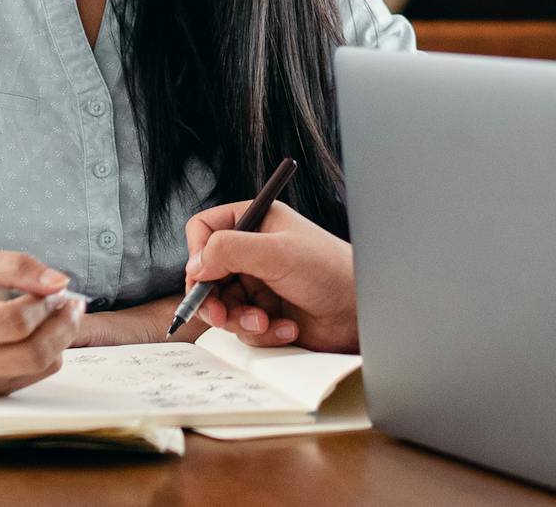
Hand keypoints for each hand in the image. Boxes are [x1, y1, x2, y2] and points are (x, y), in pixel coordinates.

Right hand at [0, 248, 83, 396]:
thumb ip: (15, 267)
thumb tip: (59, 282)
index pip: (14, 322)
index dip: (45, 302)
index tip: (56, 287)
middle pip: (33, 353)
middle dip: (64, 325)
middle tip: (72, 302)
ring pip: (39, 367)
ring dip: (61, 338)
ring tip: (58, 313)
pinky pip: (32, 375)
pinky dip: (46, 351)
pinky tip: (40, 331)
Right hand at [183, 201, 358, 351]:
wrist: (360, 312)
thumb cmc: (329, 271)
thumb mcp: (276, 252)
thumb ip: (230, 249)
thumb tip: (194, 263)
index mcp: (257, 222)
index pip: (206, 228)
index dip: (198, 252)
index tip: (202, 275)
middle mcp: (254, 251)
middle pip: (206, 273)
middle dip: (212, 298)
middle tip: (220, 315)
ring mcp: (259, 284)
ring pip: (222, 305)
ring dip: (239, 320)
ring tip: (264, 322)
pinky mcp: (266, 313)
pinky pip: (243, 327)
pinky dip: (260, 333)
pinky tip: (287, 329)